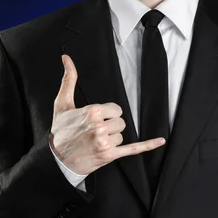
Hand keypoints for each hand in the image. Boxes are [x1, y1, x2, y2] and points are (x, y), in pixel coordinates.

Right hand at [50, 54, 165, 174]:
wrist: (57, 159)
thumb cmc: (60, 131)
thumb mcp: (62, 104)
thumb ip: (68, 80)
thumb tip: (67, 58)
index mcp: (92, 112)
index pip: (116, 109)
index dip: (108, 114)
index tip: (97, 120)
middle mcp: (100, 127)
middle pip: (121, 122)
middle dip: (111, 126)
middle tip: (95, 132)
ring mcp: (105, 142)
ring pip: (121, 135)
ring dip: (112, 139)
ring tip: (95, 142)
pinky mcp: (109, 156)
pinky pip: (133, 149)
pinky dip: (147, 145)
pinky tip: (160, 141)